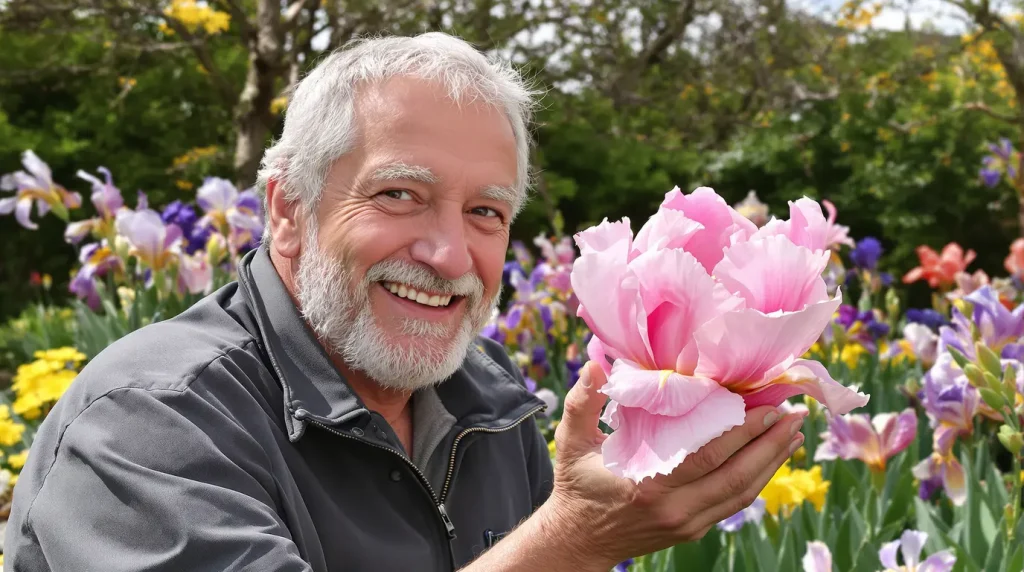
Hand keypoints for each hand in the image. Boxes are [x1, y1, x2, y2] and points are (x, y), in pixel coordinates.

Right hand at [544, 360, 806, 569]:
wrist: (578, 540)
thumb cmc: (576, 486)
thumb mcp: (571, 442)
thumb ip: (582, 403)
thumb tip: (594, 365)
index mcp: (648, 486)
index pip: (707, 458)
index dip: (741, 433)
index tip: (766, 407)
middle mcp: (675, 509)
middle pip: (736, 478)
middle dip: (770, 445)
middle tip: (795, 415)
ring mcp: (687, 523)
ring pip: (742, 494)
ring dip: (771, 463)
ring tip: (794, 434)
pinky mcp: (693, 530)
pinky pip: (733, 504)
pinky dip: (756, 479)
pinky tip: (769, 458)